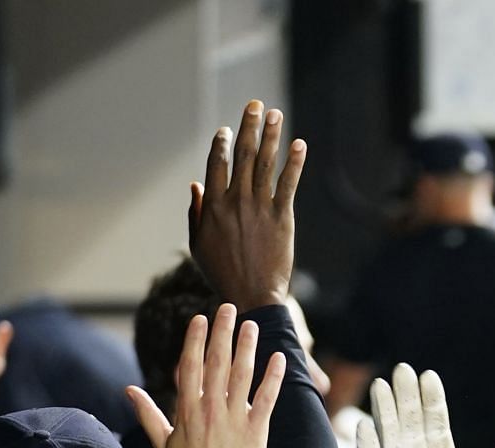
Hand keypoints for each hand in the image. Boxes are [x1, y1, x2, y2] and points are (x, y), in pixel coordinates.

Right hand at [126, 304, 283, 447]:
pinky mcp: (255, 431)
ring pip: (242, 374)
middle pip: (217, 362)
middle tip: (229, 308)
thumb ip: (147, 412)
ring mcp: (234, 419)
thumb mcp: (163, 442)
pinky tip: (279, 358)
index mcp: (188, 409)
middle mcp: (210, 409)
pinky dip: (274, 377)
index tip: (200, 319)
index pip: (191, 365)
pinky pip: (267, 398)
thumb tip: (128, 390)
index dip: (196, 339)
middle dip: (222, 332)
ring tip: (252, 325)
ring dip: (247, 346)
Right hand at [190, 100, 304, 311]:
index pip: (216, 164)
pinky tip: (299, 144)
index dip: (221, 143)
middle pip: (242, 155)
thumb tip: (195, 184)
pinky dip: (294, 163)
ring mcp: (260, 208)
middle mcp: (236, 202)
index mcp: (213, 206)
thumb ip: (196, 212)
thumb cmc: (222, 272)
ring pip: (265, 164)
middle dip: (248, 127)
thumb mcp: (198, 244)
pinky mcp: (282, 218)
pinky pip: (288, 185)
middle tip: (254, 105)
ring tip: (274, 114)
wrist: (252, 295)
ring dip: (270, 136)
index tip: (226, 129)